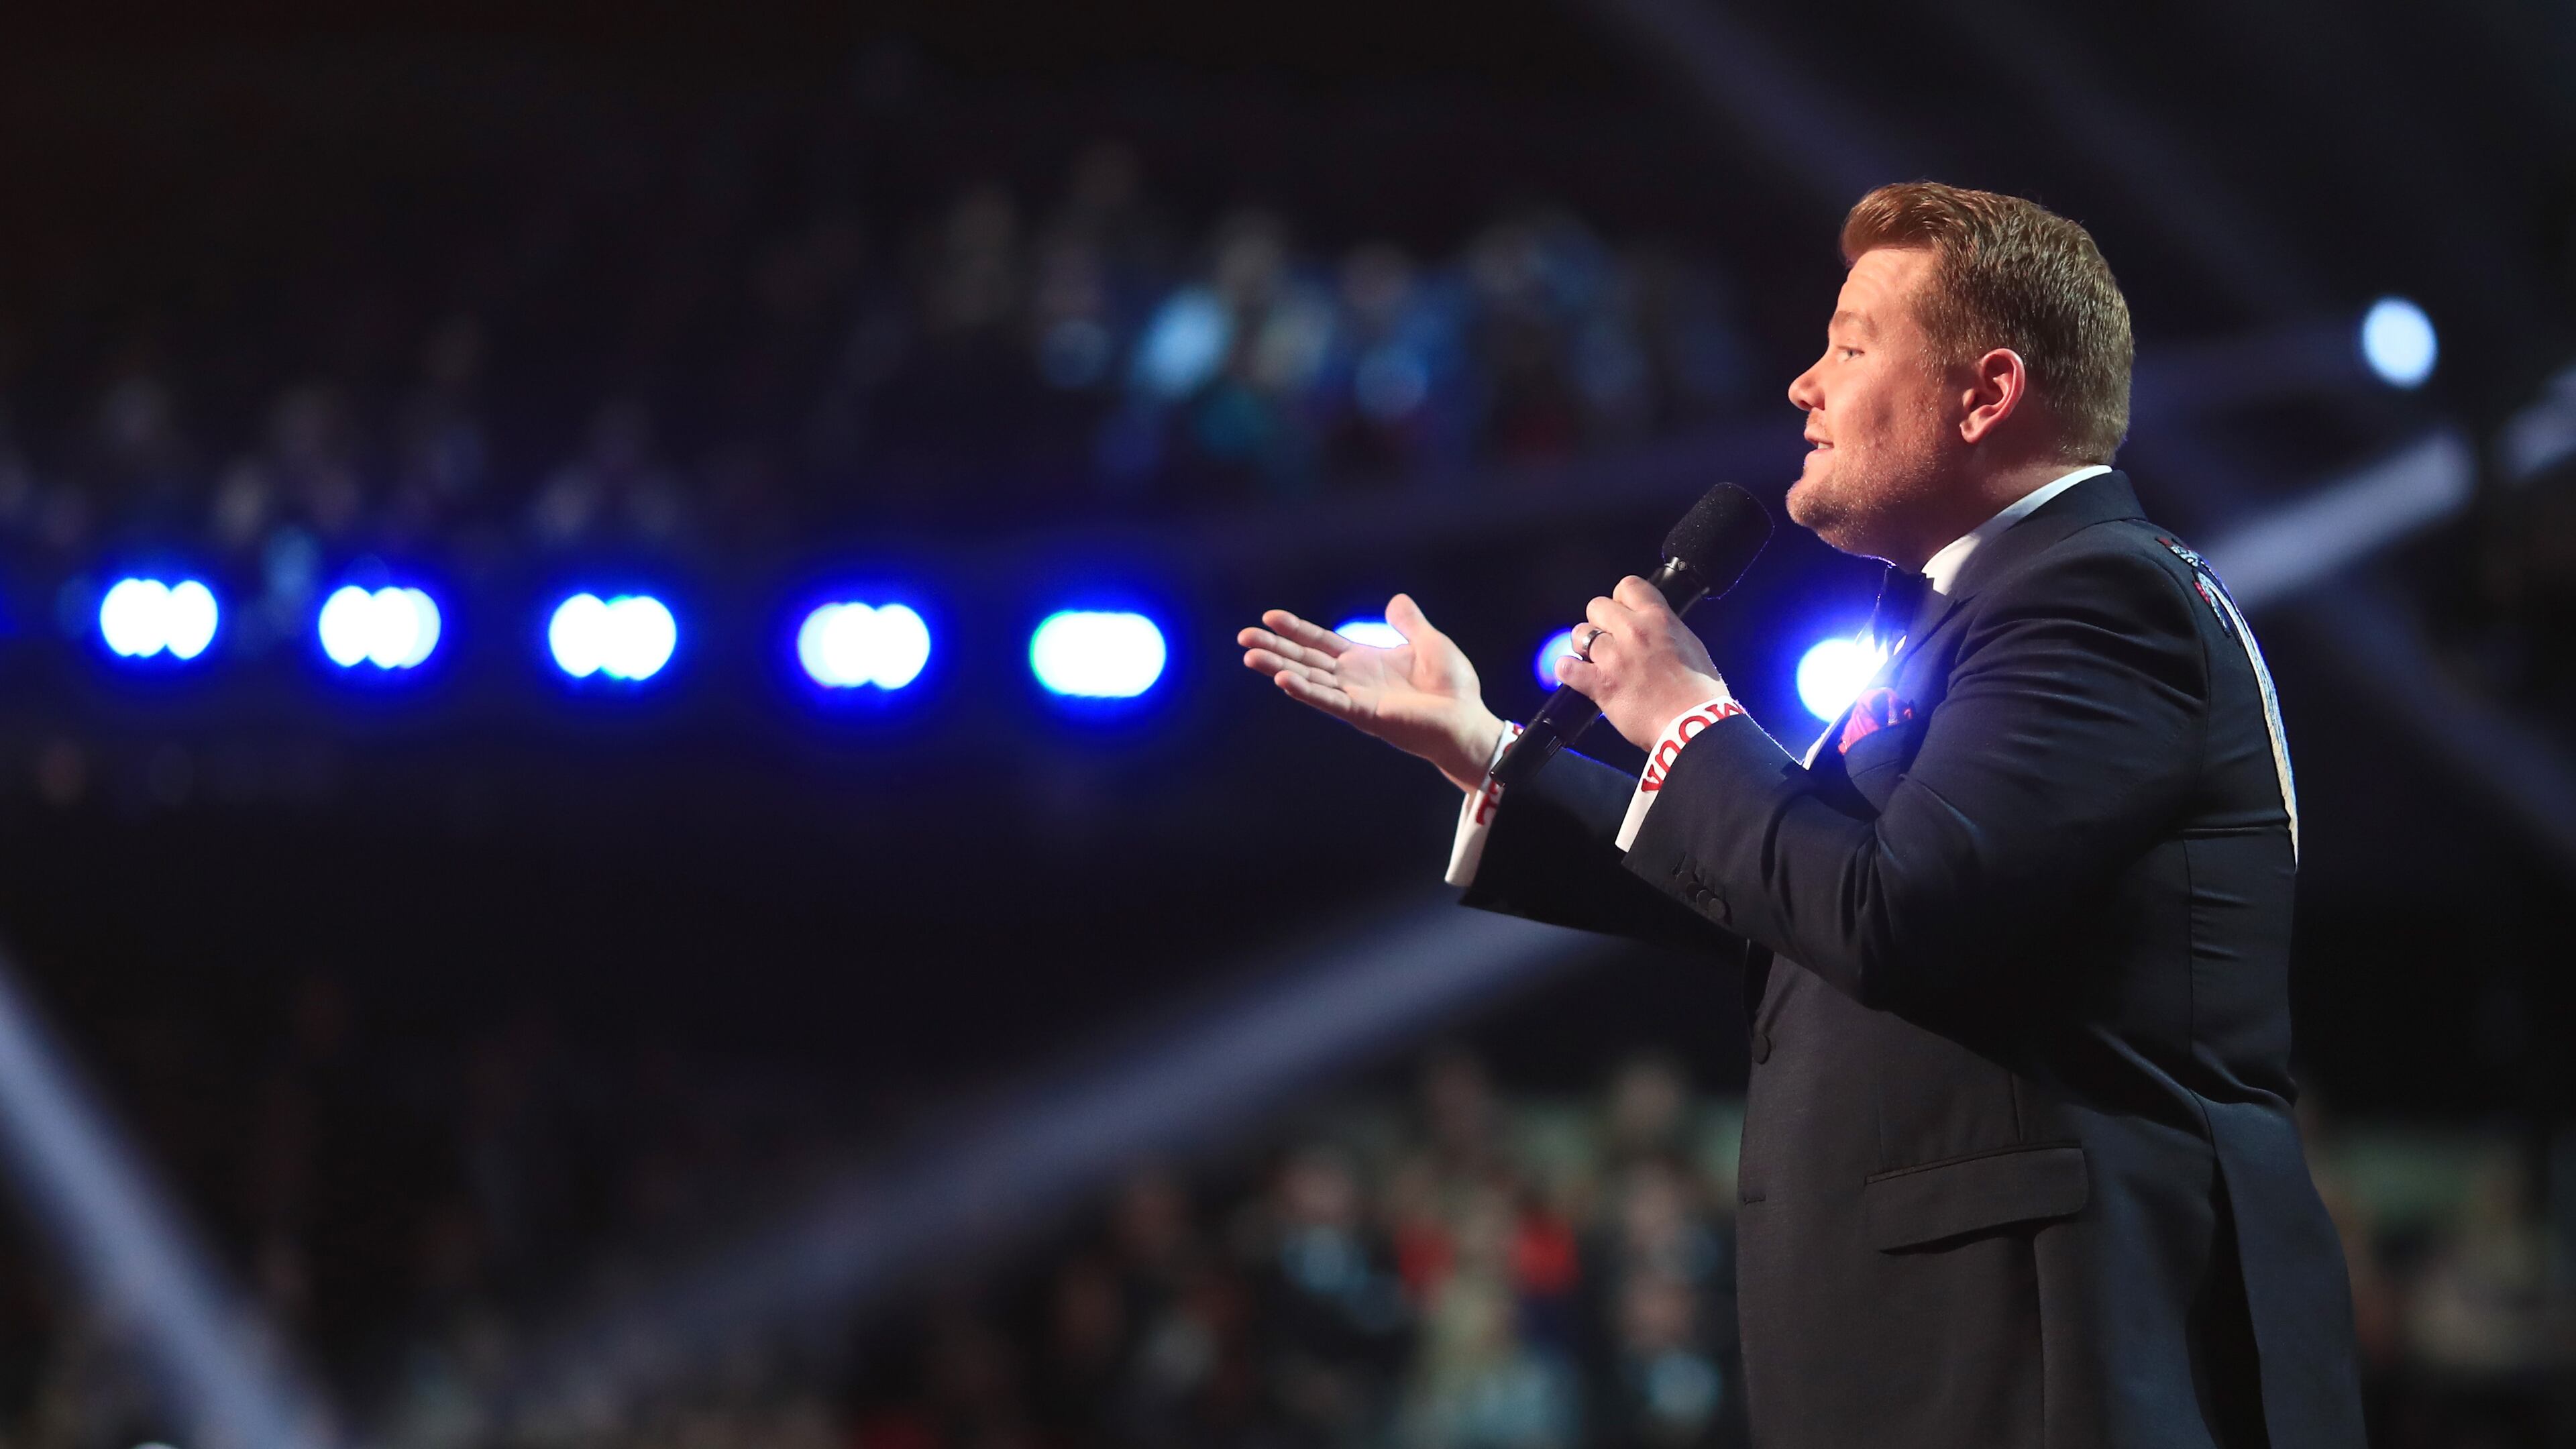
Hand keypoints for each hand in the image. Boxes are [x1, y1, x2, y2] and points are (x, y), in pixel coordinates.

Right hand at [1239, 593, 1506, 791]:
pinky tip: (1283, 681)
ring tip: (1249, 656)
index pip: (1321, 642)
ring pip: (1309, 680)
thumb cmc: (1453, 688)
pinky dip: (1306, 692)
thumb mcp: (1431, 643)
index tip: (1269, 616)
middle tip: (1243, 637)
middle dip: (1275, 648)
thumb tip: (1396, 599)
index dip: (1296, 629)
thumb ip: (1409, 623)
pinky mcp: (1366, 715)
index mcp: (1365, 661)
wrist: (1469, 720)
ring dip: (1279, 669)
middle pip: (1305, 660)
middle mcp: (1354, 680)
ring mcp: (1356, 698)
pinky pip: (1330, 702)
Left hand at [1553, 576, 1731, 749]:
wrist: (1694, 725)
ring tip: (1595, 660)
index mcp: (1659, 619)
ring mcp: (1614, 657)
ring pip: (1579, 634)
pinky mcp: (1600, 684)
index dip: (1621, 600)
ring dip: (1584, 647)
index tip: (1622, 613)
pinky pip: (1567, 668)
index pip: (1628, 586)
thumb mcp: (1691, 646)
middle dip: (1599, 622)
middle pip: (1596, 606)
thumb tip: (1654, 627)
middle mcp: (1633, 632)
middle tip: (1609, 640)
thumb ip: (1666, 630)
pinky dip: (1568, 671)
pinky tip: (1576, 675)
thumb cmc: (1699, 693)